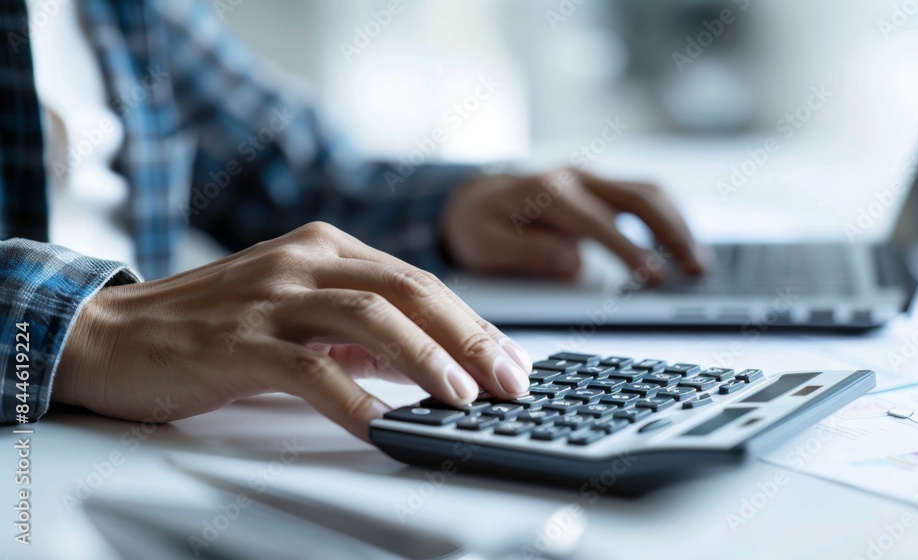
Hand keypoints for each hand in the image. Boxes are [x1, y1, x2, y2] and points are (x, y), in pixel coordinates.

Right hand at [52, 222, 532, 440]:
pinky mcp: (238, 341)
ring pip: (368, 318)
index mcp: (325, 247)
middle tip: (509, 381)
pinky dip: (352, 398)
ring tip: (462, 398)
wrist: (110, 334)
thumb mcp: (296, 311)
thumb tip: (425, 359)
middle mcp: (304, 260)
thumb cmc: (210, 324)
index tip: (510, 362)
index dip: (472, 324)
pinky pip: (308, 368)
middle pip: (408, 290)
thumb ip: (357, 329)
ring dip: (425, 359)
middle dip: (469, 338)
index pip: (417, 281)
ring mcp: (270, 297)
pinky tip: (382, 423)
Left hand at [442, 169, 708, 282]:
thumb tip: (574, 262)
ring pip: (649, 192)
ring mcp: (592, 178)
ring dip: (679, 224)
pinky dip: (669, 219)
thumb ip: (528, 252)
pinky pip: (644, 197)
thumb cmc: (479, 225)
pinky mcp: (601, 187)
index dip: (629, 249)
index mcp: (546, 191)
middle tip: (694, 269)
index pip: (598, 221)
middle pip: (638, 197)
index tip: (655, 276)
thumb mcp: (486, 246)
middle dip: (671, 232)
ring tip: (698, 263)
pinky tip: (683, 245)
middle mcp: (575, 177)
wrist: (472, 198)